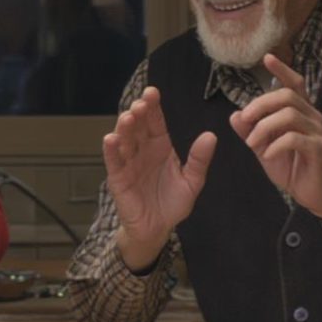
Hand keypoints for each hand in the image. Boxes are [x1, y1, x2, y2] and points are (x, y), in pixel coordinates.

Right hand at [102, 86, 214, 268]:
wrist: (157, 229)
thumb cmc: (172, 203)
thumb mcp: (192, 181)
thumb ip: (199, 160)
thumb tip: (210, 136)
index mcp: (160, 147)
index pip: (155, 122)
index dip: (153, 107)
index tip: (153, 92)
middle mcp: (142, 150)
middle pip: (138, 126)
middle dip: (138, 113)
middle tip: (142, 103)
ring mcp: (129, 163)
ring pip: (124, 140)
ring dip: (124, 128)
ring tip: (128, 117)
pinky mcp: (118, 178)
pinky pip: (114, 161)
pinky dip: (111, 150)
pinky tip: (111, 139)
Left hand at [229, 56, 321, 228]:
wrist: (314, 194)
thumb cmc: (292, 167)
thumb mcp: (264, 148)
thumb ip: (250, 131)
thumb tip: (234, 114)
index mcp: (300, 112)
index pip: (294, 83)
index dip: (281, 70)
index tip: (267, 58)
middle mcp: (312, 117)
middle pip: (286, 96)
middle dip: (260, 105)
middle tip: (245, 121)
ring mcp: (318, 132)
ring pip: (289, 115)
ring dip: (264, 128)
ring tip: (252, 144)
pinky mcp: (319, 149)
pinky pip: (295, 138)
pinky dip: (276, 145)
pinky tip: (268, 155)